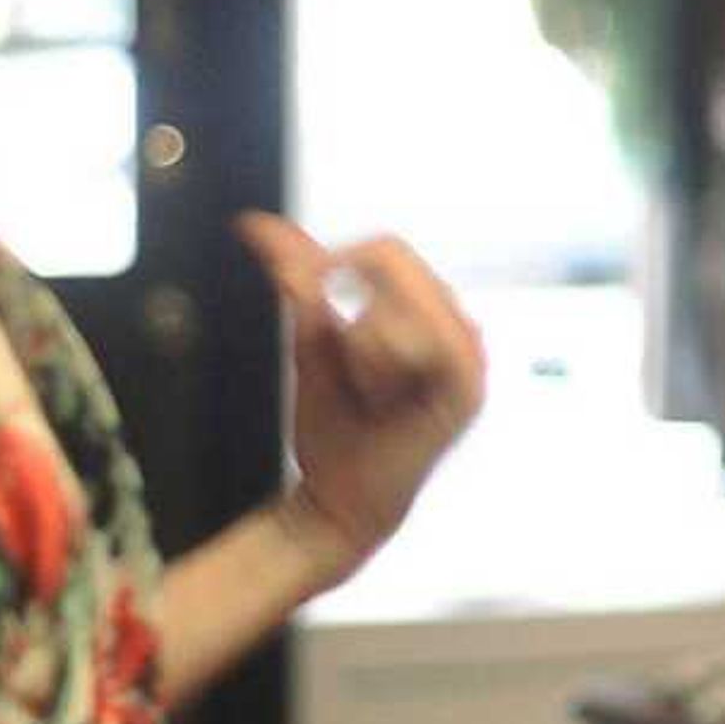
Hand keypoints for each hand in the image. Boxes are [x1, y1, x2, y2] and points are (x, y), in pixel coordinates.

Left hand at [234, 212, 486, 562]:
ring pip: (397, 303)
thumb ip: (295, 278)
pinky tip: (379, 398)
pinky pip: (416, 339)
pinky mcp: (466, 386)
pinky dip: (380, 364)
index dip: (335, 263)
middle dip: (347, 306)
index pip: (388, 248)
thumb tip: (253, 223)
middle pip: (393, 260)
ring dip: (361, 345)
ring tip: (367, 390)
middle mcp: (460, 324)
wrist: (337, 500)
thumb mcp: (308, 337)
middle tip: (343, 366)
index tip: (305, 303)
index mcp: (431, 310)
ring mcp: (471, 354)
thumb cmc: (332, 425)